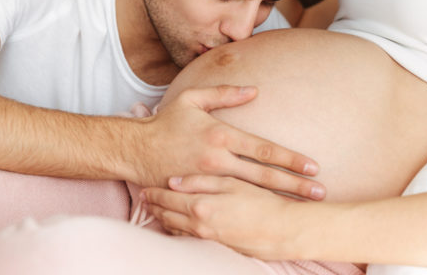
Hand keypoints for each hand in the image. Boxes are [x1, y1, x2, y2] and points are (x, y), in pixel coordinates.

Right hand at [128, 85, 324, 200]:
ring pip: (251, 194)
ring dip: (278, 201)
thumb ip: (225, 94)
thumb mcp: (193, 99)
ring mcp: (208, 181)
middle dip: (294, 186)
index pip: (263, 149)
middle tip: (320, 192)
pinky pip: (228, 205)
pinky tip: (266, 217)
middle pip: (264, 177)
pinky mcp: (198, 196)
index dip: (290, 159)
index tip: (312, 166)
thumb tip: (255, 90)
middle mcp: (218, 160)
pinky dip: (249, 212)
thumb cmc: (166, 122)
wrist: (134, 149)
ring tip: (303, 208)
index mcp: (220, 135)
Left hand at [142, 175, 299, 259]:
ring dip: (164, 219)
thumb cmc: (260, 202)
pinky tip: (176, 224)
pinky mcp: (214, 246)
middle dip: (154, 207)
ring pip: (175, 229)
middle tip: (145, 199)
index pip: (168, 198)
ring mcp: (206, 238)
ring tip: (156, 210)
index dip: (154, 193)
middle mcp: (198, 224)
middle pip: (167, 215)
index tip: (145, 187)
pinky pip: (187, 238)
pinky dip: (177, 230)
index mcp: (200, 205)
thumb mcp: (231, 183)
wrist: (282, 231)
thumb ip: (200, 181)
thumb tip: (173, 181)